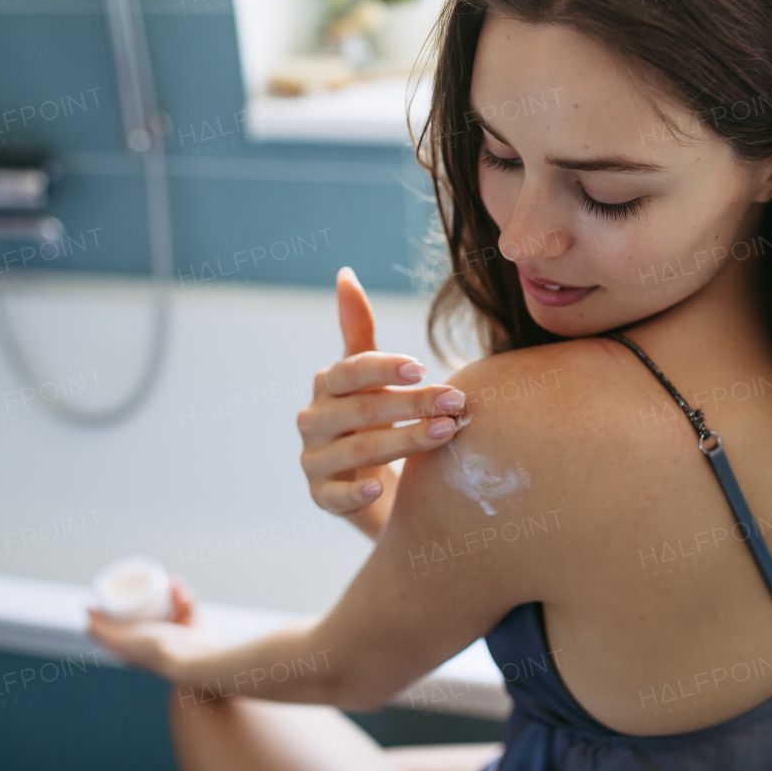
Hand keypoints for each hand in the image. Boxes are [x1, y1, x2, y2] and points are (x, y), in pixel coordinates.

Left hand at [87, 575, 226, 682]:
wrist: (198, 657)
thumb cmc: (159, 650)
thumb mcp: (124, 640)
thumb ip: (102, 630)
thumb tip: (86, 611)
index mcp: (133, 648)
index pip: (120, 623)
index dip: (119, 605)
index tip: (120, 586)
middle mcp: (151, 641)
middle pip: (145, 611)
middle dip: (148, 593)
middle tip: (151, 580)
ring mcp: (172, 634)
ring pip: (167, 605)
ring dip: (170, 592)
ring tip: (172, 582)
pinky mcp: (191, 627)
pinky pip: (185, 605)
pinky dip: (184, 595)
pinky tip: (181, 586)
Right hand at [297, 267, 466, 536]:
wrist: (369, 484)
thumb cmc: (373, 420)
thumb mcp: (367, 376)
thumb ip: (358, 329)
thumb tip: (345, 273)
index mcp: (327, 386)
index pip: (351, 371)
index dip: (384, 368)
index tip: (423, 367)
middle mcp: (314, 420)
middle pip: (361, 410)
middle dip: (412, 404)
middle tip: (457, 402)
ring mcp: (315, 460)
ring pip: (357, 451)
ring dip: (404, 440)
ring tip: (447, 433)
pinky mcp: (322, 497)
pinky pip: (335, 496)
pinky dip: (356, 492)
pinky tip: (381, 487)